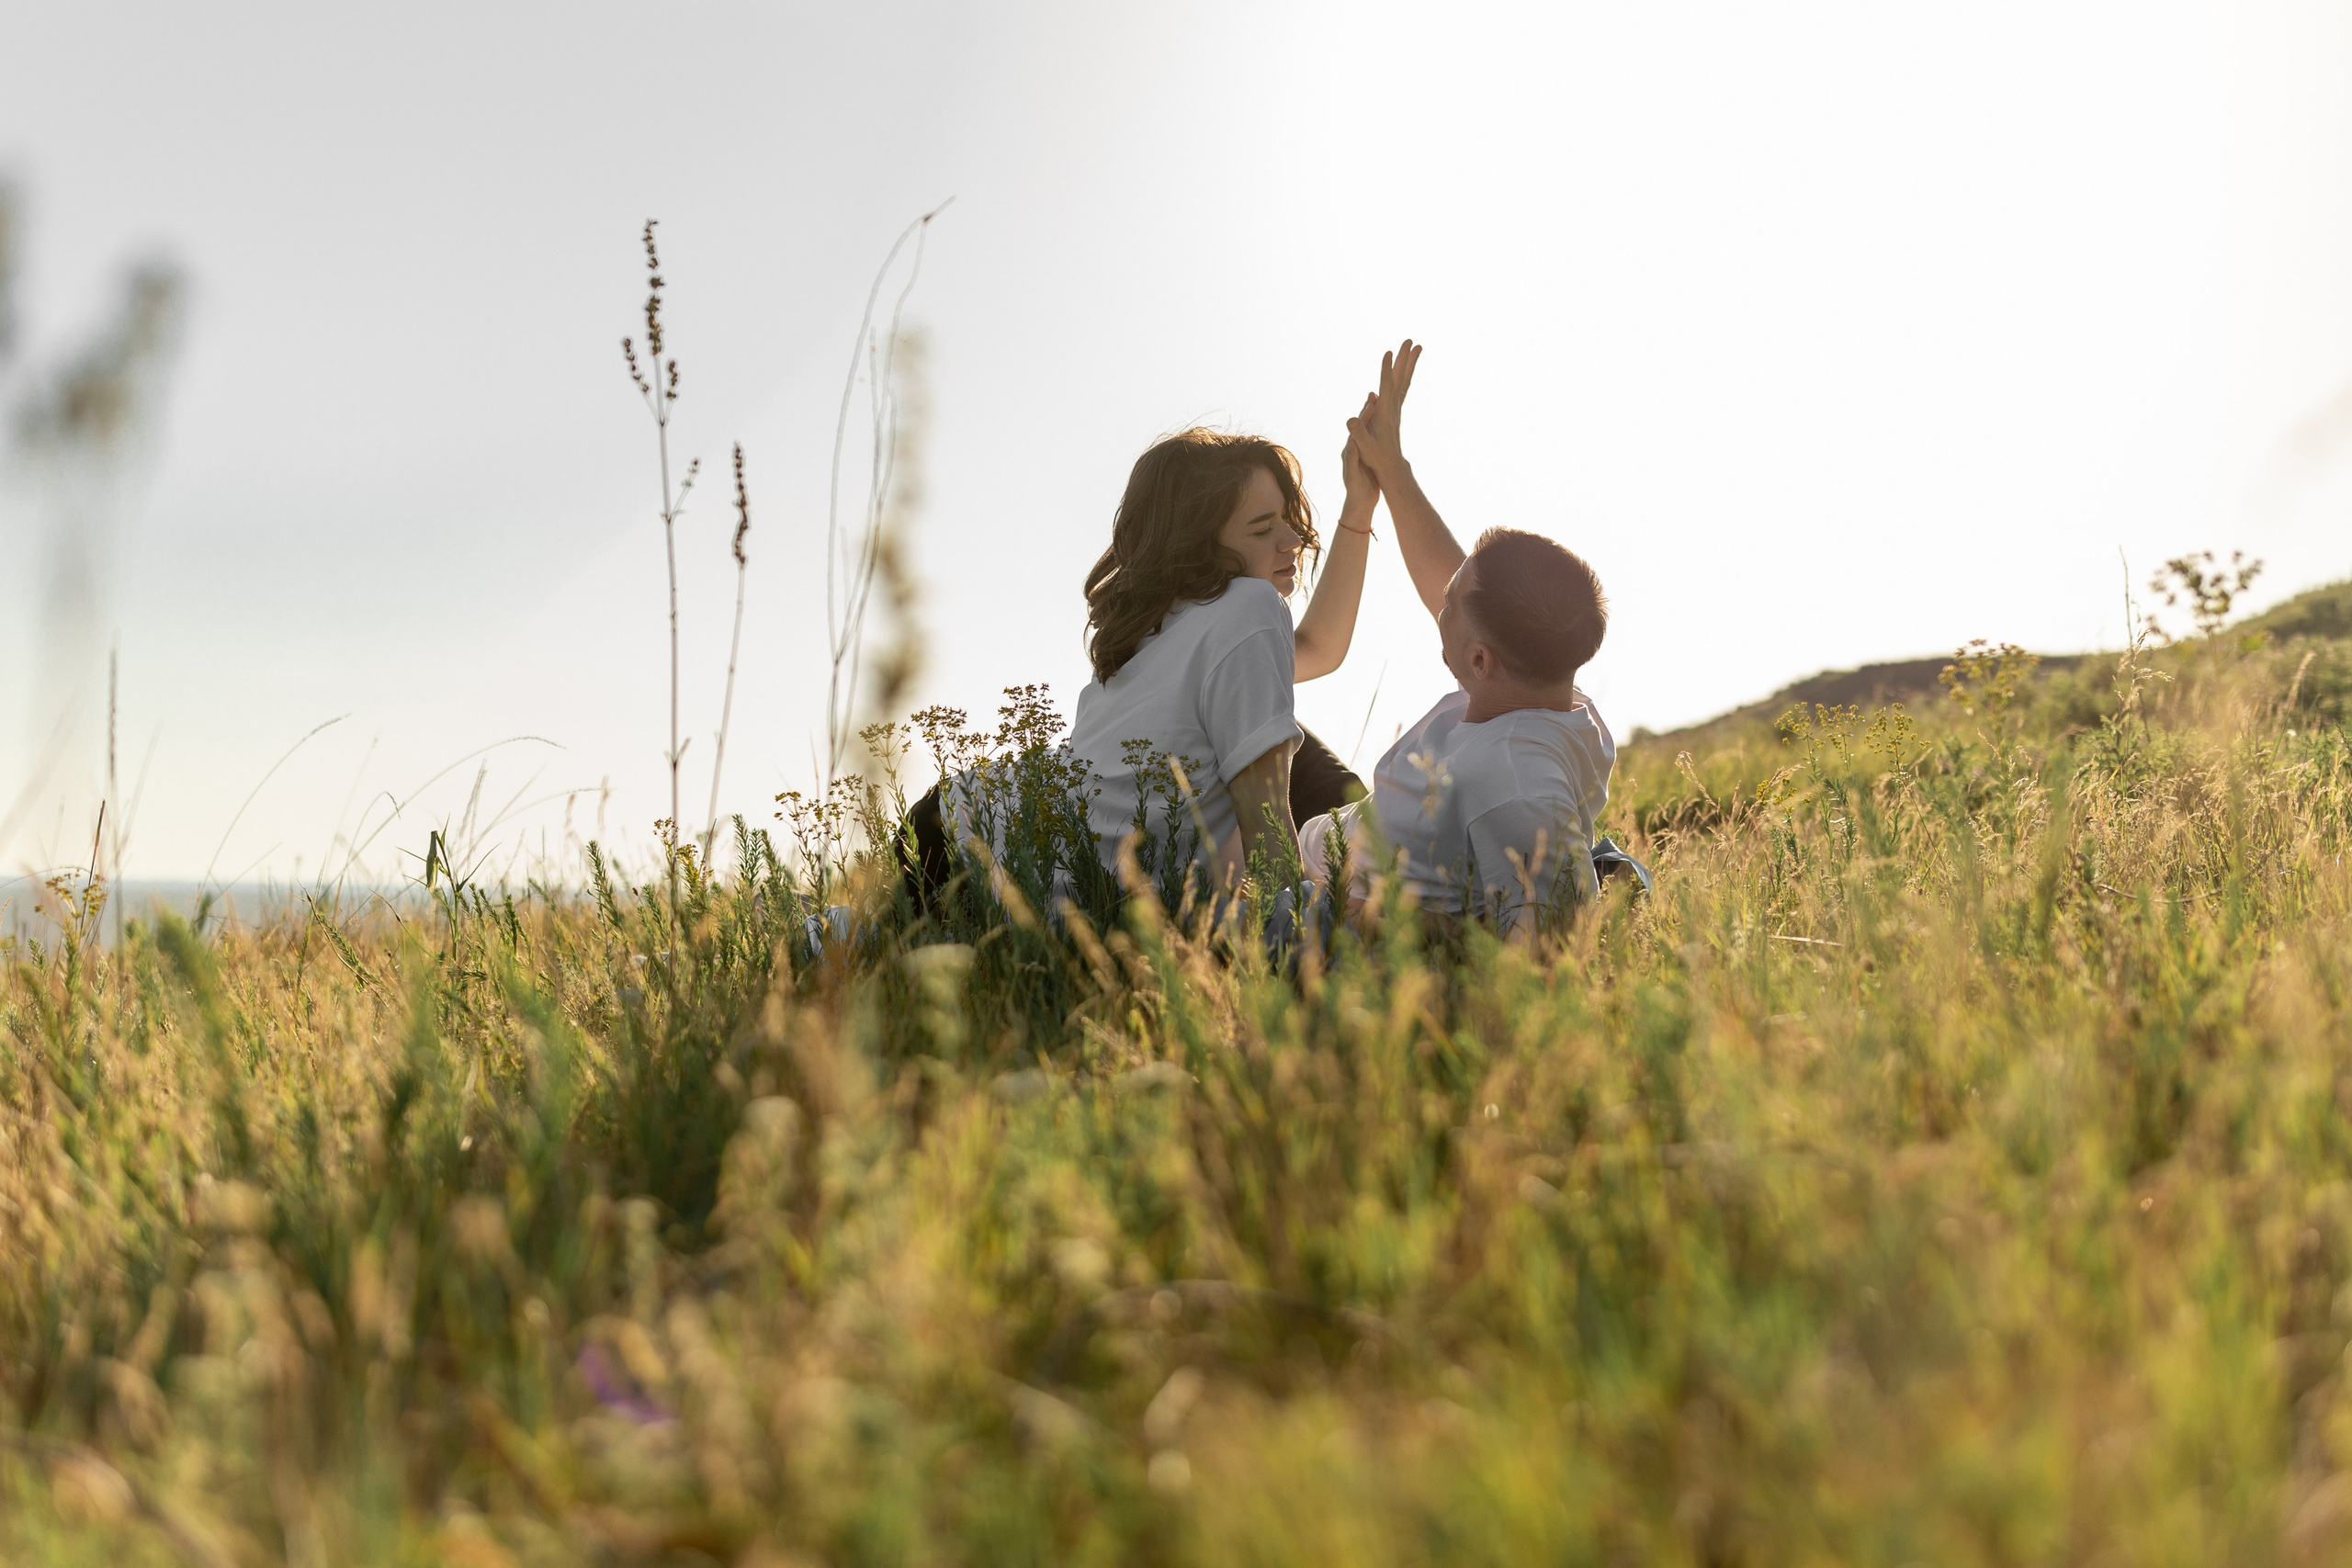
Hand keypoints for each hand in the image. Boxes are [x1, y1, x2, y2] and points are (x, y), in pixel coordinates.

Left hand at [1340, 393, 1378, 506]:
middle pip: (1360, 425)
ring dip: (1373, 414)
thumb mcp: (1353, 477)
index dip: (1364, 416)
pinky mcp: (1367, 456)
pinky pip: (1373, 437)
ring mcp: (1360, 451)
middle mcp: (1353, 448)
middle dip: (1367, 409)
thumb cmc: (1356, 492)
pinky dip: (1378, 426)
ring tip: (1379, 400)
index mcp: (1350, 452)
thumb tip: (1351, 444)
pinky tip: (1384, 420)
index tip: (1372, 404)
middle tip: (1374, 393)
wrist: (1359, 503)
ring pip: (1367, 429)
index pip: (1356, 430)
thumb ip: (1351, 461)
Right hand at [1344, 339, 1420, 483]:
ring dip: (1409, 363)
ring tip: (1416, 347)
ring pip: (1404, 380)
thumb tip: (1351, 420)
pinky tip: (1405, 368)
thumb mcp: (1364, 447)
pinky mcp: (1394, 410)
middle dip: (1405, 359)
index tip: (1389, 352)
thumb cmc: (1376, 457)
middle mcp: (1393, 407)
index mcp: (1385, 413)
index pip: (1387, 387)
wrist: (1391, 466)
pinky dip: (1404, 374)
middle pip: (1400, 378)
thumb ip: (1358, 433)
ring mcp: (1395, 408)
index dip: (1387, 370)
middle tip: (1412, 340)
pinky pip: (1401, 387)